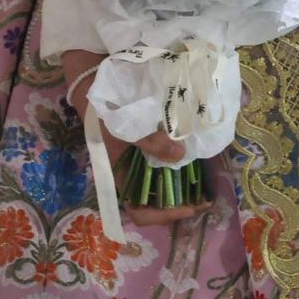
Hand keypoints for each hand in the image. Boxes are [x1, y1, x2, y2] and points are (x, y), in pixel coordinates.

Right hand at [60, 48, 209, 225]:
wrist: (93, 82)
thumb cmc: (104, 109)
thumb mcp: (124, 126)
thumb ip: (149, 142)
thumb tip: (179, 156)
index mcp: (121, 176)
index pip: (139, 211)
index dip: (163, 216)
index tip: (187, 208)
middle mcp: (131, 173)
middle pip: (156, 201)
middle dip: (180, 203)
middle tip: (205, 198)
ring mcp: (139, 159)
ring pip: (162, 183)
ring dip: (182, 186)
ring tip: (205, 183)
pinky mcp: (147, 144)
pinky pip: (165, 161)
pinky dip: (179, 163)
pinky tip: (193, 156)